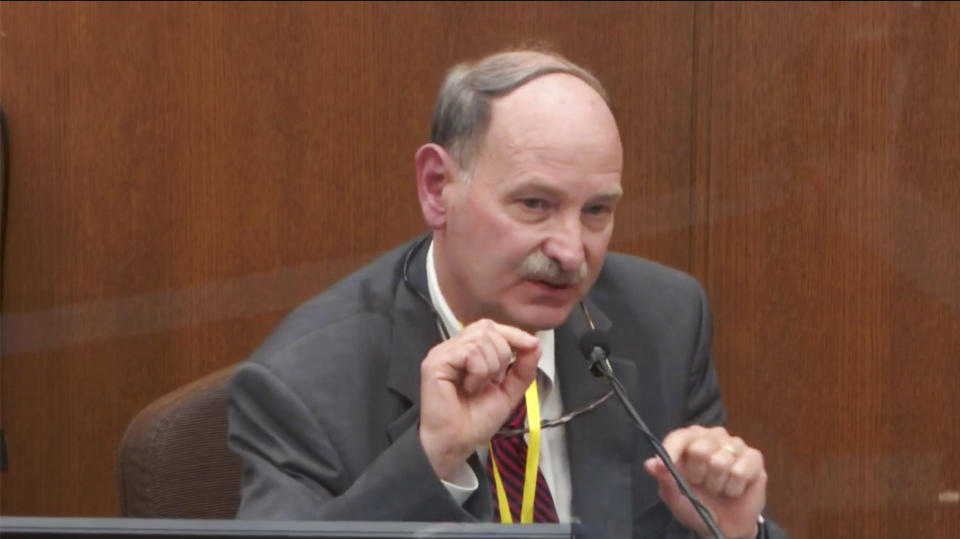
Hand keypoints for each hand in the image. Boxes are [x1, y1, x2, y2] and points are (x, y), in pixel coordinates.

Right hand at [418, 319, 540, 479]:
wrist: (457, 443)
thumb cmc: (476, 420)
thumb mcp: (509, 391)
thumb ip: (523, 367)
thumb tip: (535, 343)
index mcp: (468, 350)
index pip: (491, 327)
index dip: (513, 333)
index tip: (530, 347)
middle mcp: (454, 347)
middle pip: (488, 327)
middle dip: (502, 354)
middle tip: (493, 380)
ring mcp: (443, 352)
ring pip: (481, 338)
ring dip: (490, 367)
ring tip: (478, 387)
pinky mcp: (436, 361)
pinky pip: (469, 351)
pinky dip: (478, 372)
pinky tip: (469, 387)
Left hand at [644, 426, 766, 538]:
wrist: (724, 526)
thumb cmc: (697, 506)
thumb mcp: (675, 498)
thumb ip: (664, 480)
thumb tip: (651, 463)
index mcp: (689, 441)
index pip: (679, 437)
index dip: (671, 451)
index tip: (667, 466)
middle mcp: (712, 437)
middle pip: (700, 449)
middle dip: (698, 475)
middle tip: (701, 484)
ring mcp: (735, 445)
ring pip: (721, 462)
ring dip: (717, 484)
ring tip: (717, 488)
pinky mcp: (754, 458)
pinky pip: (740, 471)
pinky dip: (734, 488)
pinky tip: (733, 490)